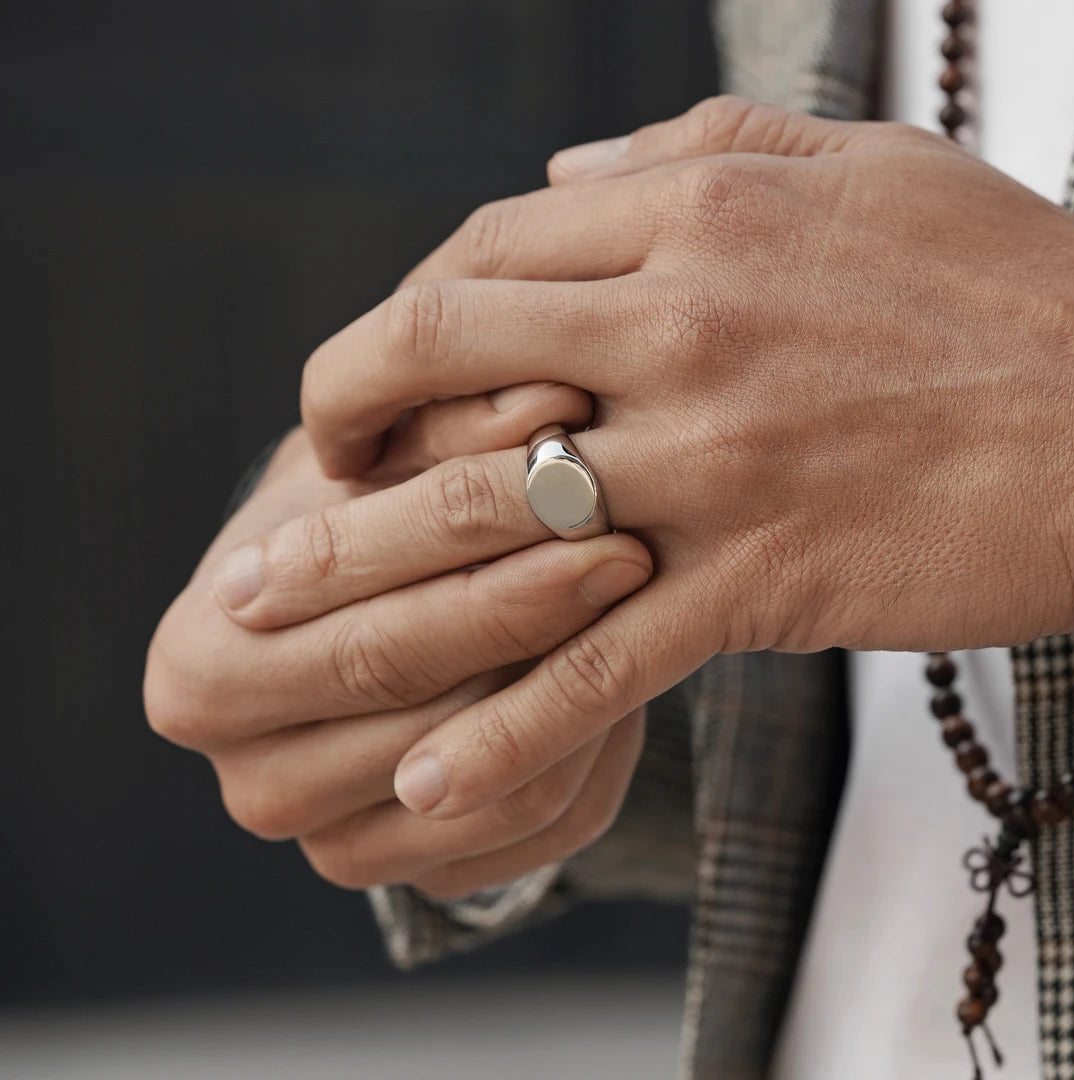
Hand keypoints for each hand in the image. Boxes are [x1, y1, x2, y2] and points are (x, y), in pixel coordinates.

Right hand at [144, 387, 650, 899]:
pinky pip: (538, 826)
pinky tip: (623, 666)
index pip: (361, 614)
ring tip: (639, 595)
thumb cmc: (356, 525)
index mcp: (201, 668)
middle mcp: (249, 776)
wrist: (357, 622)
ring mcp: (332, 844)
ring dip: (577, 684)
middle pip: (414, 699)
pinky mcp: (420, 875)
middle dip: (529, 614)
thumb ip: (450, 429)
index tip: (582, 483)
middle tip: (627, 545)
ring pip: (490, 778)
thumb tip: (550, 401)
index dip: (476, 541)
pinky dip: (593, 746)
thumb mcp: (382, 466)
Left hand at [298, 96, 1073, 824]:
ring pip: (496, 511)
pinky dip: (506, 726)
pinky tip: (427, 779)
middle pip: (446, 350)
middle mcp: (688, 324)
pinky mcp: (761, 580)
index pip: (484, 252)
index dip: (402, 312)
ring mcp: (715, 459)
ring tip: (273, 623)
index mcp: (699, 214)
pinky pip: (601, 661)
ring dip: (369, 572)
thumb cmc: (1003, 282)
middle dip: (343, 412)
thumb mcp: (853, 169)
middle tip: (299, 476)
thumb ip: (693, 151)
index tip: (375, 373)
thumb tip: (560, 176)